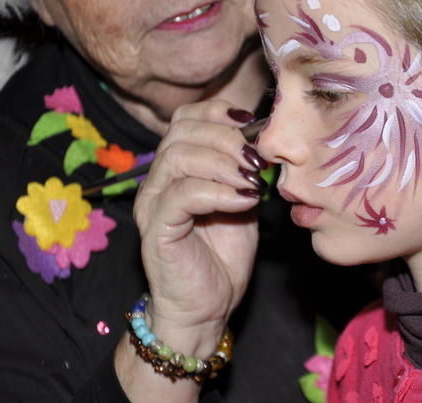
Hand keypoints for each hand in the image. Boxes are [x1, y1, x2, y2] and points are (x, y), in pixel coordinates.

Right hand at [132, 100, 264, 355]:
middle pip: (182, 132)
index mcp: (176, 167)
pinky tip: (246, 200)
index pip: (185, 119)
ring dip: (224, 163)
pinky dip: (219, 192)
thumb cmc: (224, 255)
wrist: (207, 306)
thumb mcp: (243, 201)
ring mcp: (153, 203)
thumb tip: (269, 141)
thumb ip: (246, 171)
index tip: (253, 126)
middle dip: (227, 138)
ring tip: (253, 181)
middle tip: (258, 160)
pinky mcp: (157, 229)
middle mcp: (158, 180)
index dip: (219, 113)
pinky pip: (182, 195)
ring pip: (179, 157)